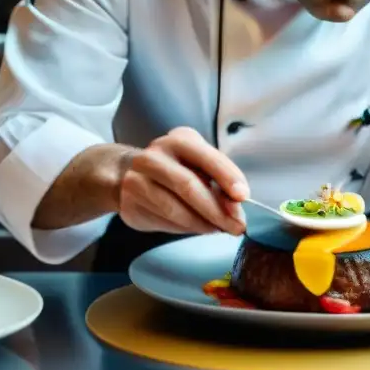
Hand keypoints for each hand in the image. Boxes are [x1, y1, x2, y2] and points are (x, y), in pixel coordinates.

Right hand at [117, 127, 249, 235]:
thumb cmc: (174, 168)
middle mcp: (155, 157)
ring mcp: (138, 179)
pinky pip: (163, 220)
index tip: (243, 196)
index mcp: (179, 140)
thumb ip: (217, 182)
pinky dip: (185, 228)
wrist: (126, 173)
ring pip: (174, 208)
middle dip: (217, 210)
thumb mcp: (198, 165)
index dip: (227, 177)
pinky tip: (198, 228)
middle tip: (236, 226)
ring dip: (202, 223)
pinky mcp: (129, 202)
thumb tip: (235, 207)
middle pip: (189, 186)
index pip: (206, 158)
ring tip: (218, 229)